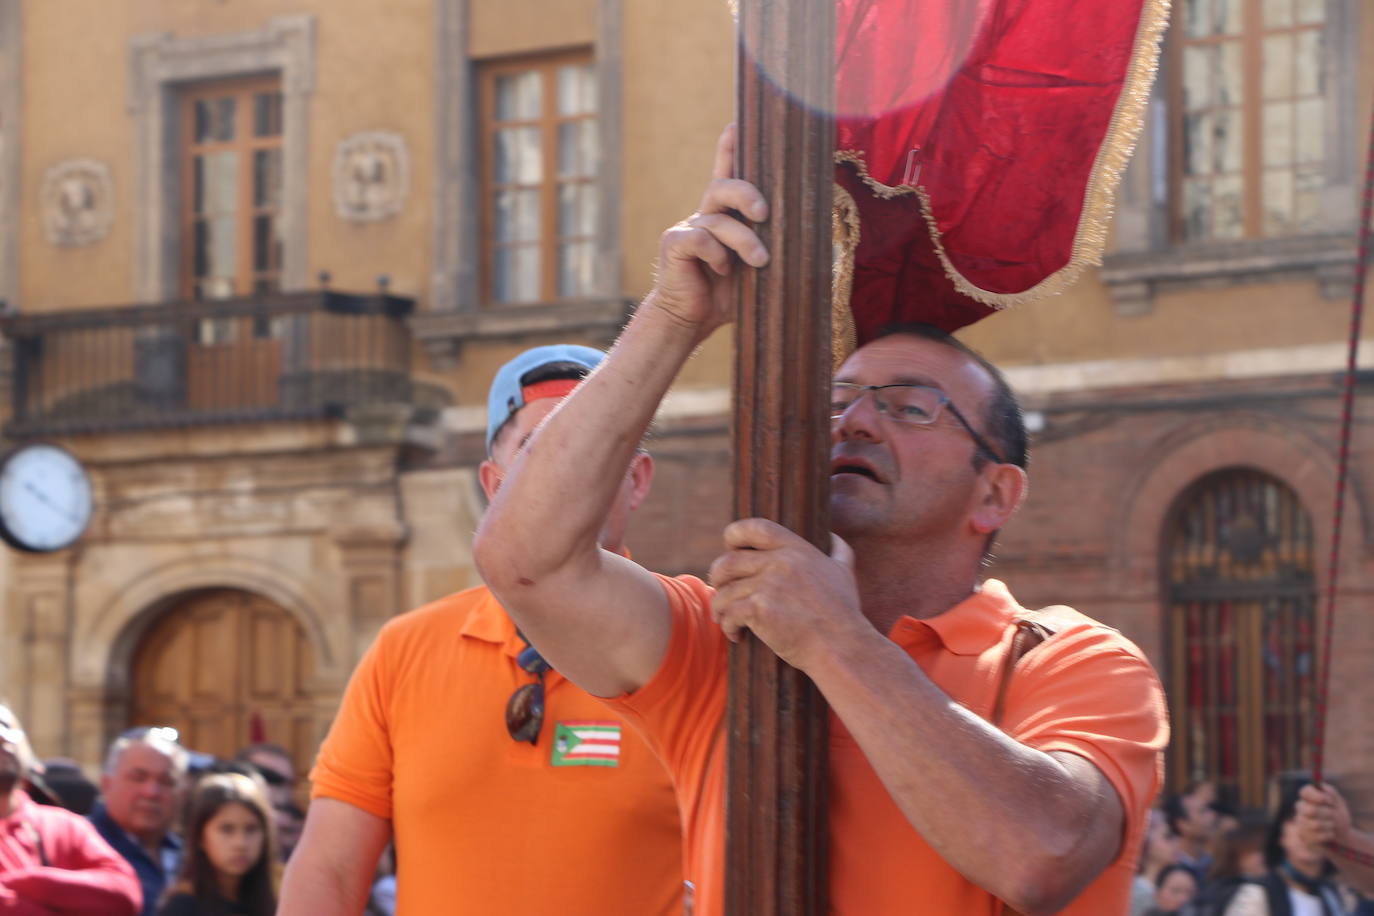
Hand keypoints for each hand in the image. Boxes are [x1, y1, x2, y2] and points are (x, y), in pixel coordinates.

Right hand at [645, 124, 769, 343]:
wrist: (691, 320)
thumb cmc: (727, 295)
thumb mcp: (756, 269)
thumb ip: (771, 247)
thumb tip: (812, 234)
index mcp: (724, 216)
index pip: (726, 172)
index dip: (729, 146)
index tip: (737, 123)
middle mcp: (704, 215)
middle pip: (722, 186)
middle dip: (746, 193)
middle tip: (764, 212)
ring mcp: (687, 228)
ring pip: (719, 219)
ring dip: (744, 240)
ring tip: (760, 261)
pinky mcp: (674, 244)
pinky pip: (700, 239)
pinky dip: (717, 256)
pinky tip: (722, 271)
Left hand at [708, 519, 867, 671]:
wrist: (841, 647)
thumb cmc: (844, 614)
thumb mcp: (844, 573)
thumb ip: (838, 550)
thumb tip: (831, 536)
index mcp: (797, 549)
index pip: (756, 527)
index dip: (735, 534)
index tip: (729, 548)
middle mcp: (780, 562)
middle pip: (729, 560)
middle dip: (718, 576)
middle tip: (721, 591)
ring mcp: (768, 585)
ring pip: (725, 591)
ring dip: (720, 607)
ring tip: (726, 619)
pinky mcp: (759, 610)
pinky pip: (729, 614)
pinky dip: (727, 626)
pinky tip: (736, 635)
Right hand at [1297, 783, 1352, 847]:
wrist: (1342, 834)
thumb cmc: (1339, 815)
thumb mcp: (1339, 802)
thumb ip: (1331, 792)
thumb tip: (1322, 788)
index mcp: (1308, 797)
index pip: (1305, 792)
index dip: (1317, 796)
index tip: (1330, 801)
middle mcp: (1301, 808)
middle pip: (1310, 810)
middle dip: (1327, 814)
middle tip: (1333, 815)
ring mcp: (1300, 823)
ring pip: (1315, 825)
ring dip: (1329, 825)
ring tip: (1333, 825)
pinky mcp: (1304, 836)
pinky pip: (1317, 837)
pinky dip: (1328, 835)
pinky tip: (1330, 834)